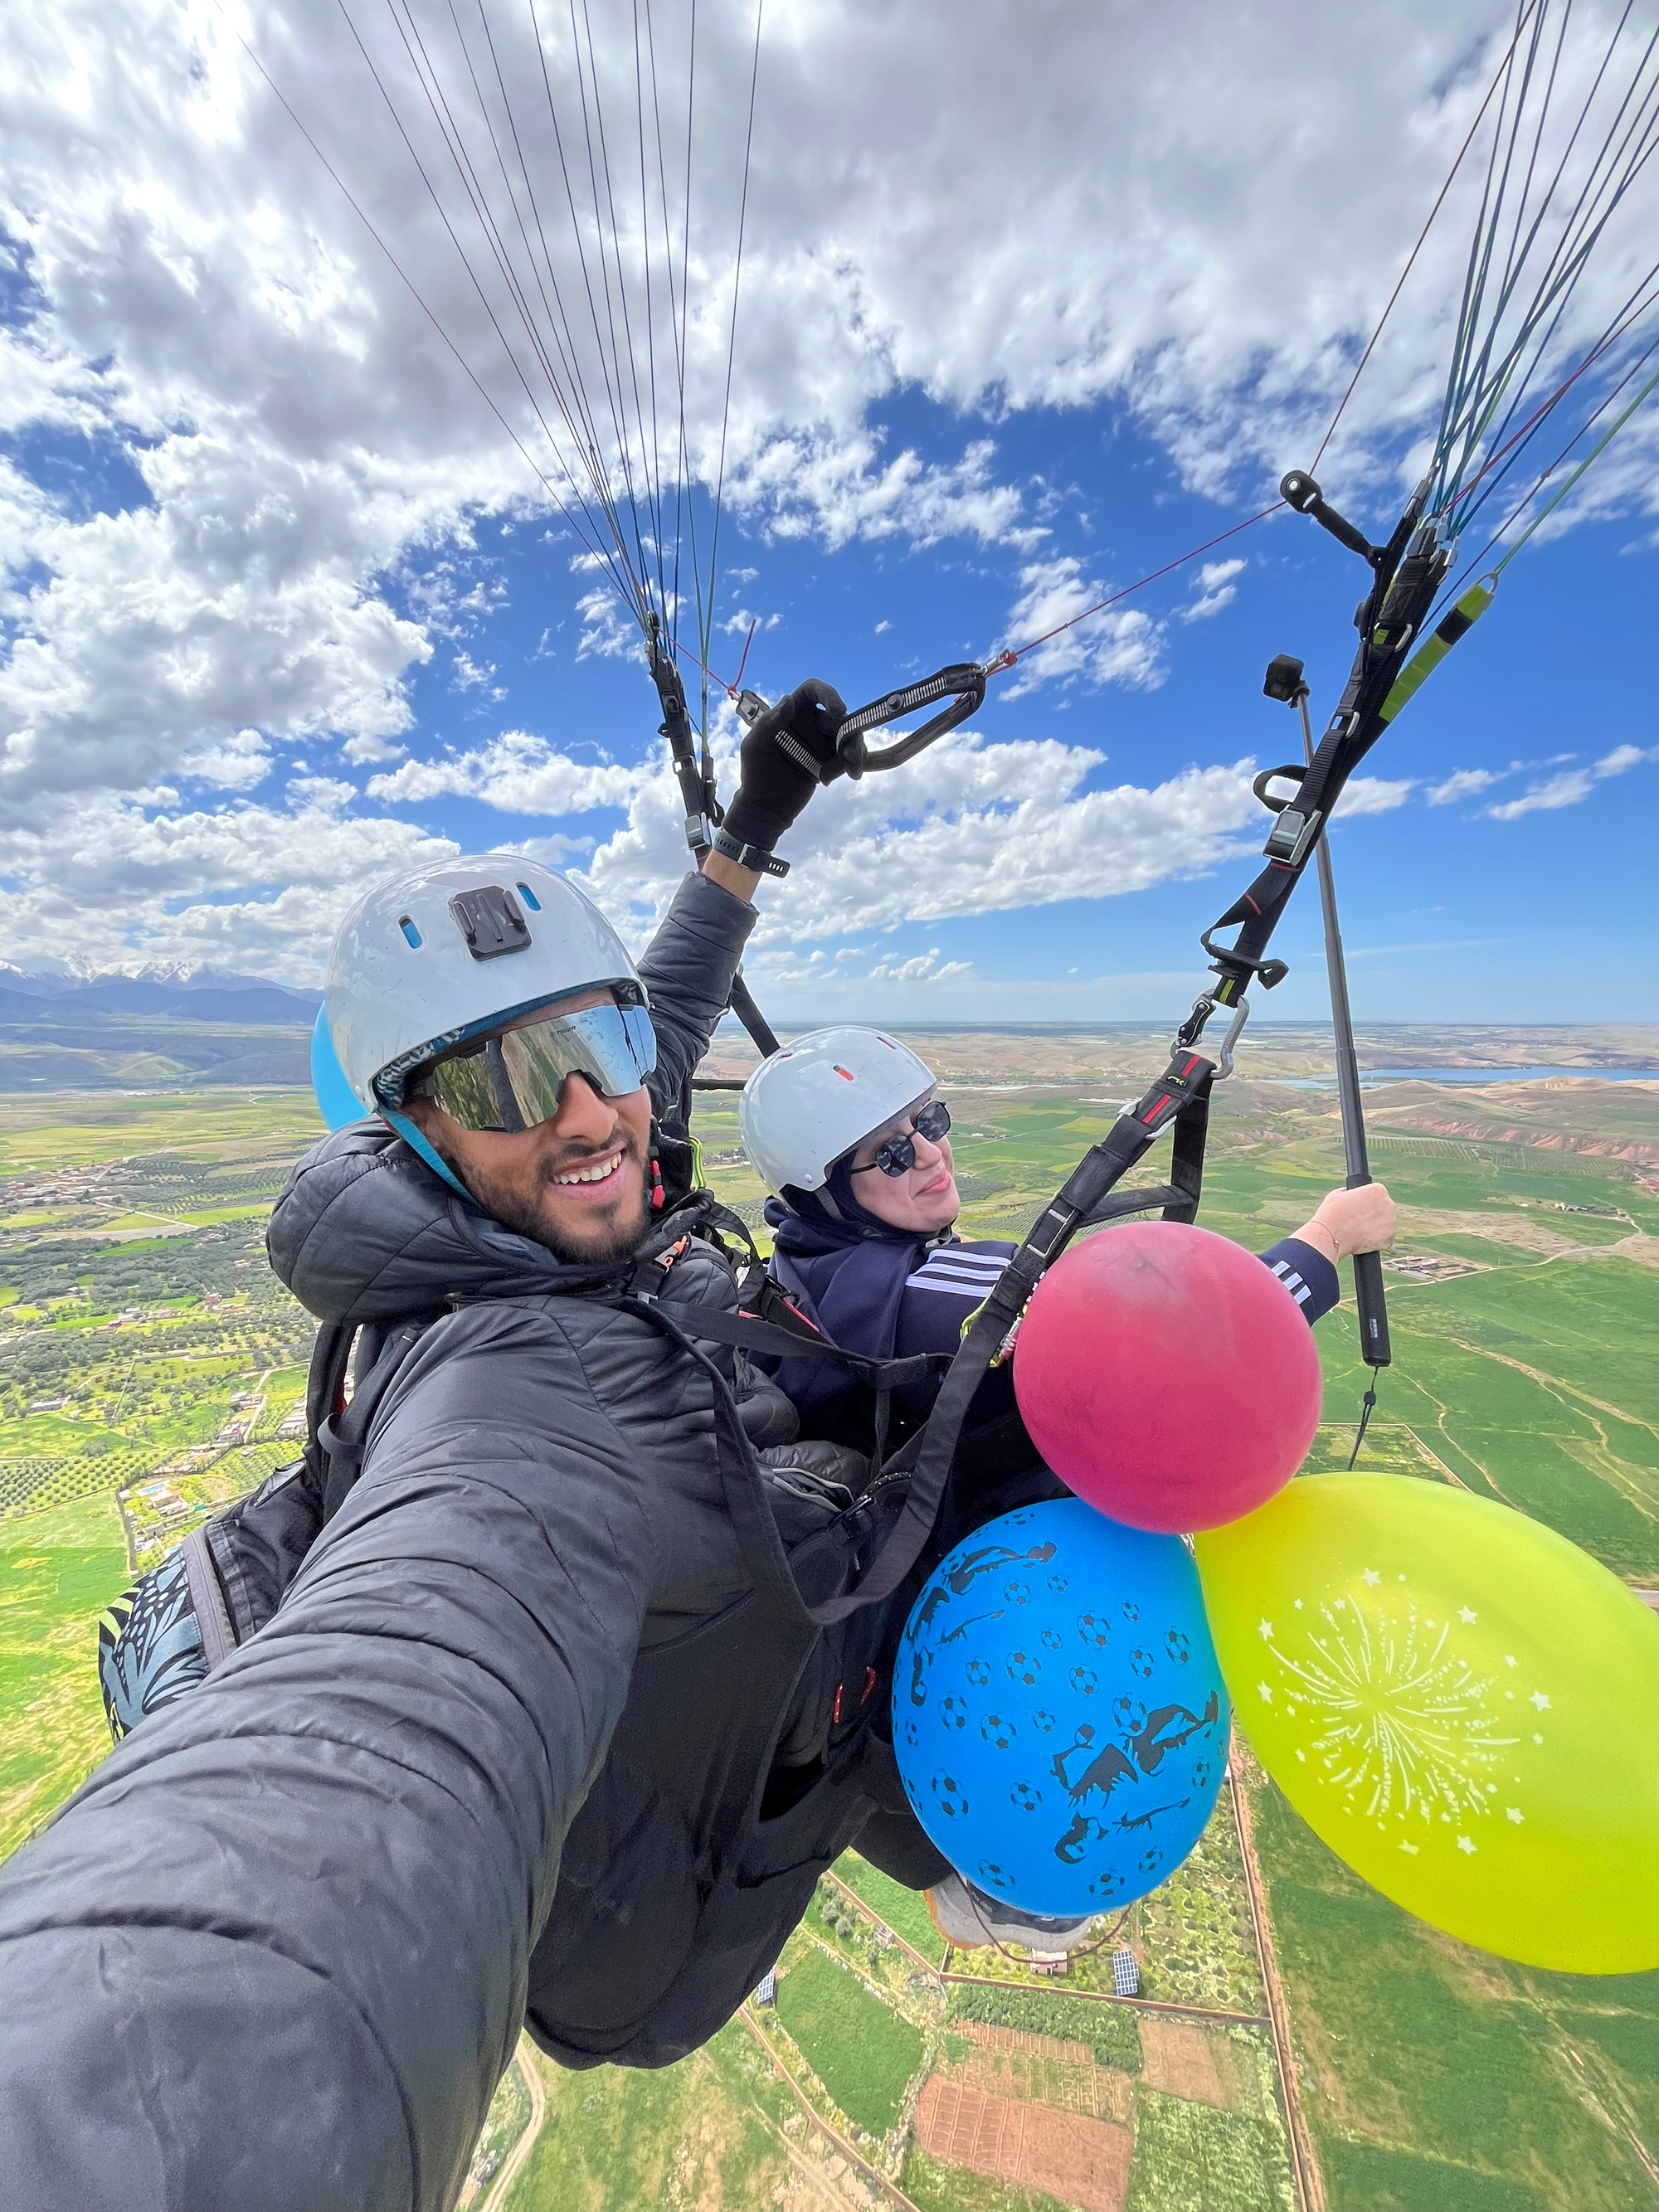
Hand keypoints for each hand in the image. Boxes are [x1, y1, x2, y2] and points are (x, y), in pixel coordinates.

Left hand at [719, 678, 848, 853]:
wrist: (766, 808)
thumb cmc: (755, 774)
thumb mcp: (755, 747)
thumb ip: (770, 723)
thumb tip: (790, 699)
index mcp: (791, 714)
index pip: (812, 691)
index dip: (828, 694)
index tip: (838, 711)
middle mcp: (810, 724)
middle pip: (838, 715)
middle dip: (849, 731)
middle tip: (850, 753)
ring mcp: (822, 743)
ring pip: (849, 735)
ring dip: (856, 749)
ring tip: (853, 768)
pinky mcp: (831, 762)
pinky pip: (849, 755)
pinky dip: (852, 764)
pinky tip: (846, 776)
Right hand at [1295, 1181, 1396, 1264]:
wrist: (1330, 1234)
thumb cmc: (1332, 1213)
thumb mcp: (1340, 1193)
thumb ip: (1353, 1193)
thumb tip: (1356, 1196)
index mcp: (1378, 1190)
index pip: (1378, 1194)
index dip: (1368, 1202)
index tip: (1360, 1208)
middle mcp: (1389, 1204)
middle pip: (1384, 1209)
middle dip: (1374, 1215)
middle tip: (1360, 1221)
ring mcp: (1390, 1223)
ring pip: (1386, 1225)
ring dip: (1377, 1228)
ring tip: (1360, 1231)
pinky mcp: (1389, 1239)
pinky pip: (1385, 1239)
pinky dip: (1376, 1241)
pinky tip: (1363, 1239)